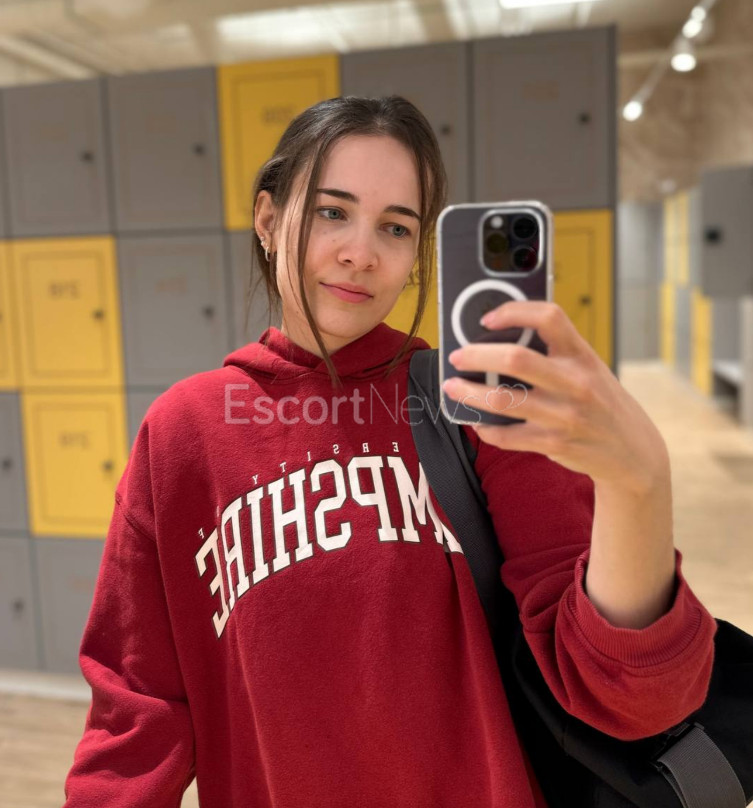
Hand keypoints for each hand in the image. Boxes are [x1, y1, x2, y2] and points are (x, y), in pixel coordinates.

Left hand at [442, 301, 670, 492]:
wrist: (633, 451)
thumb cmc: (601, 402)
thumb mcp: (589, 369)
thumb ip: (555, 354)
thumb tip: (501, 338)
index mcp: (582, 355)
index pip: (549, 318)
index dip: (514, 311)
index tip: (488, 318)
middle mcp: (575, 383)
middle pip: (515, 359)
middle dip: (476, 355)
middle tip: (457, 356)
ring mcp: (565, 415)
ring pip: (502, 400)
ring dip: (468, 392)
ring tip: (452, 387)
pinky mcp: (554, 443)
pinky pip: (506, 435)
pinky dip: (485, 428)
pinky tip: (476, 421)